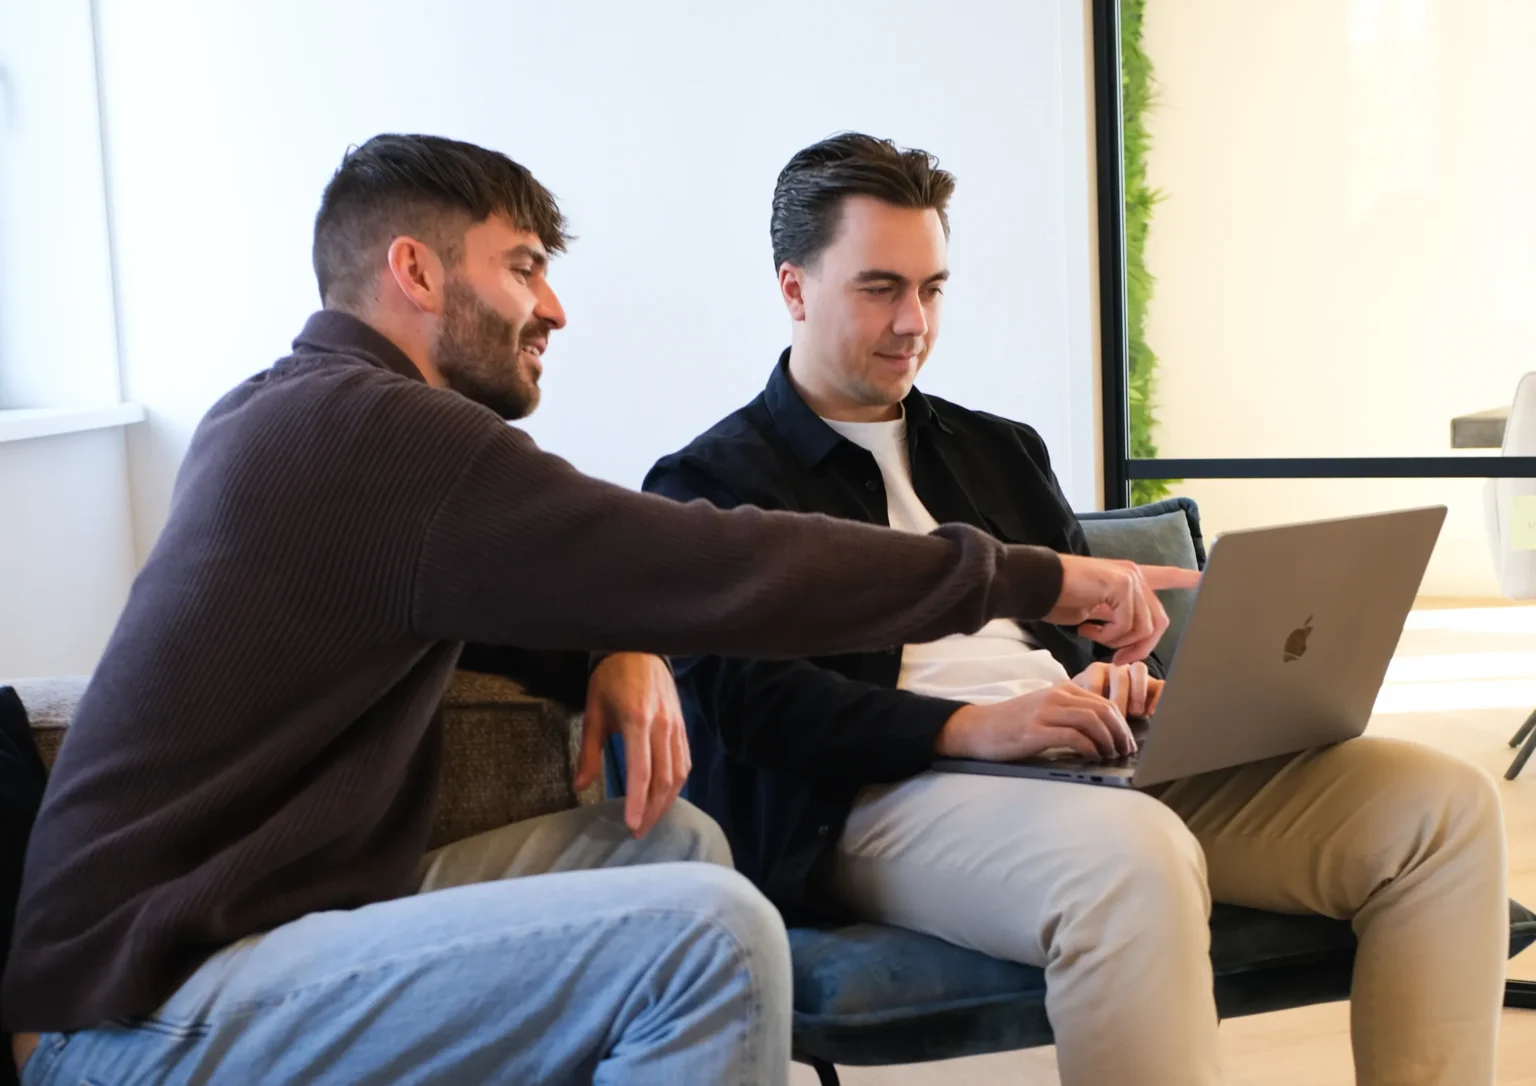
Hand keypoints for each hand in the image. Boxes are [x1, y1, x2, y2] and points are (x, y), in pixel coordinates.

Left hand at [575, 653, 689, 837]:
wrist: (639, 649)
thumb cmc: (611, 680)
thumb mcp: (593, 713)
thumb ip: (589, 752)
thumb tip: (580, 787)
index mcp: (638, 721)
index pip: (642, 771)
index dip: (638, 801)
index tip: (632, 825)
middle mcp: (662, 726)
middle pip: (664, 778)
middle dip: (653, 810)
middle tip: (639, 832)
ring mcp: (676, 726)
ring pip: (678, 773)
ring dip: (666, 801)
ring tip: (651, 820)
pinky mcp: (682, 726)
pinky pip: (684, 761)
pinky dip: (676, 784)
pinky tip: (665, 796)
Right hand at [934, 683, 1135, 761]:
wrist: (977, 727)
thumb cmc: (1011, 723)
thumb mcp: (1044, 709)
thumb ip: (1069, 713)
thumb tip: (1102, 731)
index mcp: (1061, 690)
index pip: (1104, 702)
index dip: (1122, 724)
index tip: (1127, 741)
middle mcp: (1055, 696)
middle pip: (1103, 710)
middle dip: (1121, 733)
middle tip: (1125, 751)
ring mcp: (1045, 712)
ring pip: (1092, 721)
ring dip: (1108, 741)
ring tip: (1111, 755)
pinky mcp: (1036, 731)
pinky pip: (1073, 736)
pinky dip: (1089, 748)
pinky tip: (1093, 756)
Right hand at [1046, 555, 1199, 664]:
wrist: (1037, 584)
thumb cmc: (1057, 598)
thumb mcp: (1094, 611)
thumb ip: (1115, 619)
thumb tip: (1130, 643)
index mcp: (1127, 578)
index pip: (1163, 576)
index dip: (1184, 578)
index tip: (1202, 578)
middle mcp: (1133, 575)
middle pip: (1158, 622)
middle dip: (1140, 648)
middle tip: (1117, 660)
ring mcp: (1129, 578)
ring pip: (1143, 628)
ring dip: (1117, 642)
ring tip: (1092, 635)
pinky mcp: (1121, 585)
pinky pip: (1126, 625)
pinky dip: (1106, 636)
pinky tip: (1086, 628)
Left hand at [1072, 661, 1163, 719]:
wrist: (1110, 719)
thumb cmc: (1093, 715)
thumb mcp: (1084, 710)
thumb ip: (1080, 709)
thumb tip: (1076, 720)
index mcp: (1096, 671)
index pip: (1094, 675)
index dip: (1094, 694)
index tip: (1093, 714)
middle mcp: (1117, 669)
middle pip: (1119, 674)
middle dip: (1118, 697)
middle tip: (1117, 717)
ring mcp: (1137, 674)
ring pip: (1140, 669)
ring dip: (1138, 691)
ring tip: (1135, 713)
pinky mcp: (1155, 685)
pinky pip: (1160, 684)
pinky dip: (1158, 696)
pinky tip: (1151, 713)